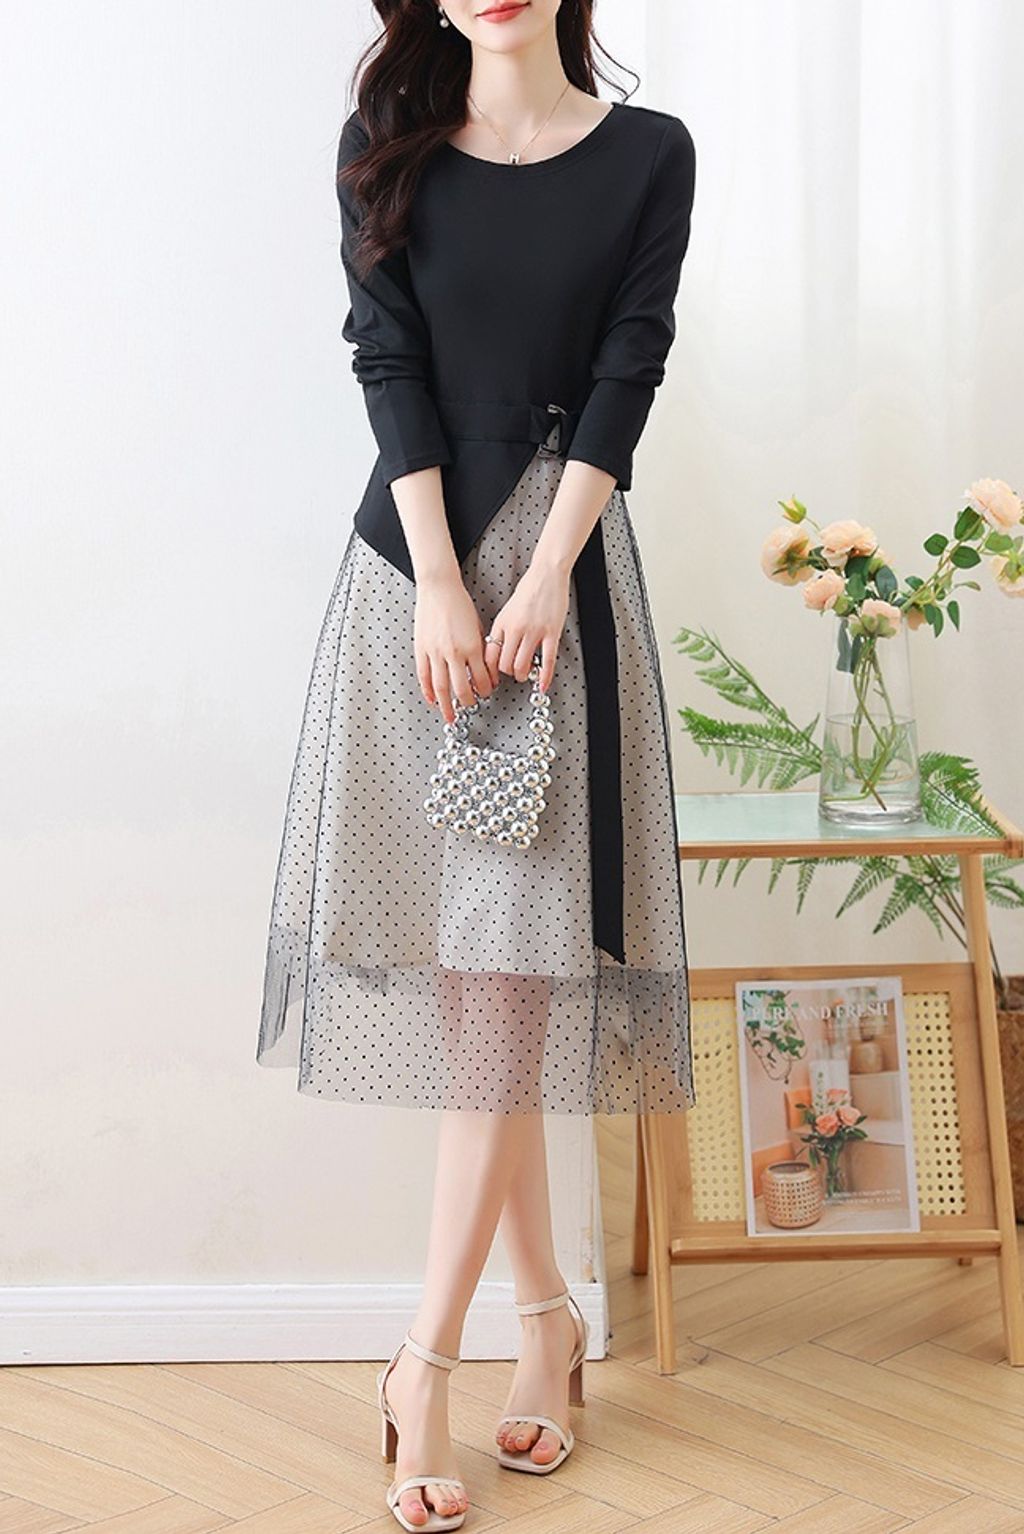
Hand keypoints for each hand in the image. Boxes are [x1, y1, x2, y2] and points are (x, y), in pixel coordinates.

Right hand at [414, 570, 495, 723]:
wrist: (439, 588)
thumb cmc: (460, 603)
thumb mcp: (477, 626)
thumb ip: (481, 649)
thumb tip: (484, 668)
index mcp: (472, 646)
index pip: (482, 678)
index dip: (486, 688)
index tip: (487, 691)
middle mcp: (454, 652)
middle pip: (462, 688)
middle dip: (468, 701)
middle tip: (471, 705)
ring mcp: (435, 652)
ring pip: (441, 687)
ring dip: (447, 705)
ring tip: (450, 715)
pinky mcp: (421, 649)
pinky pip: (424, 676)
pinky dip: (428, 691)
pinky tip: (432, 700)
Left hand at [485, 558, 570, 692]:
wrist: (547, 574)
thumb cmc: (529, 589)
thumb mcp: (507, 610)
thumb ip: (503, 630)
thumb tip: (499, 649)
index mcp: (502, 623)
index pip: (489, 655)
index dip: (490, 670)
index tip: (493, 676)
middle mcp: (515, 629)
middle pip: (504, 665)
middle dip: (508, 674)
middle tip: (513, 674)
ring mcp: (534, 632)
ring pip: (522, 666)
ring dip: (523, 675)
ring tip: (526, 674)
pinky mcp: (551, 633)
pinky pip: (547, 661)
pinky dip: (545, 677)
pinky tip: (544, 684)